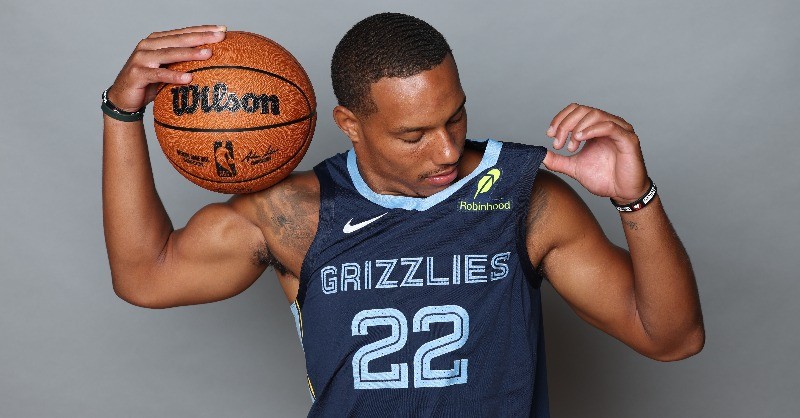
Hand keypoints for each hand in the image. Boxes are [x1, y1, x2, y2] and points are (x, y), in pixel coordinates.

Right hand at [107, 25, 226, 112]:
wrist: (123, 98)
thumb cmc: (149, 82)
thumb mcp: (167, 68)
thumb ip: (181, 61)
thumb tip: (210, 58)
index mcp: (157, 40)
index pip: (183, 32)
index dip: (203, 30)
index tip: (222, 29)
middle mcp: (148, 45)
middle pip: (179, 39)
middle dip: (201, 37)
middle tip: (220, 36)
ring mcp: (142, 58)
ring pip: (170, 53)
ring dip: (190, 53)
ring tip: (208, 53)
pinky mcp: (138, 73)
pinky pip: (159, 74)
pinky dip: (174, 75)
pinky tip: (188, 77)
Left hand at [543, 103, 648, 203]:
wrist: (622, 193)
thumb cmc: (604, 178)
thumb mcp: (575, 167)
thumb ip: (558, 160)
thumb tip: (541, 155)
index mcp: (595, 127)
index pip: (576, 110)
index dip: (560, 119)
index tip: (550, 134)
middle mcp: (608, 124)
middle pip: (583, 110)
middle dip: (565, 124)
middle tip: (558, 143)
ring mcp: (620, 129)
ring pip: (595, 114)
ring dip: (577, 127)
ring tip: (570, 146)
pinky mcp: (628, 139)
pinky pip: (609, 126)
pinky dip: (592, 130)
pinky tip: (580, 139)